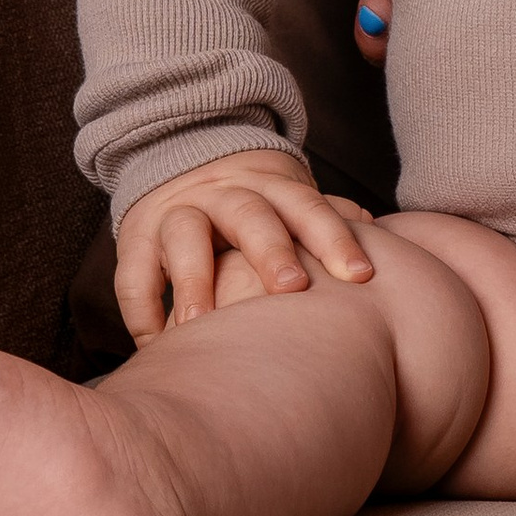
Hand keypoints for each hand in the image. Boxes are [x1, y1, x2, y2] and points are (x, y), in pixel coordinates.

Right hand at [113, 149, 375, 341]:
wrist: (181, 167)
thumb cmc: (255, 208)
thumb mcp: (287, 202)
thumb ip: (325, 218)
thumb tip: (381, 235)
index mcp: (270, 187)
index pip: (307, 205)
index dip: (334, 237)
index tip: (361, 276)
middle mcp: (224, 195)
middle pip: (250, 214)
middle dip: (271, 250)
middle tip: (292, 289)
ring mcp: (177, 214)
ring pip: (185, 236)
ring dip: (196, 279)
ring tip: (202, 324)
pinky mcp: (135, 241)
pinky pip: (134, 275)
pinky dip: (144, 311)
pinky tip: (160, 347)